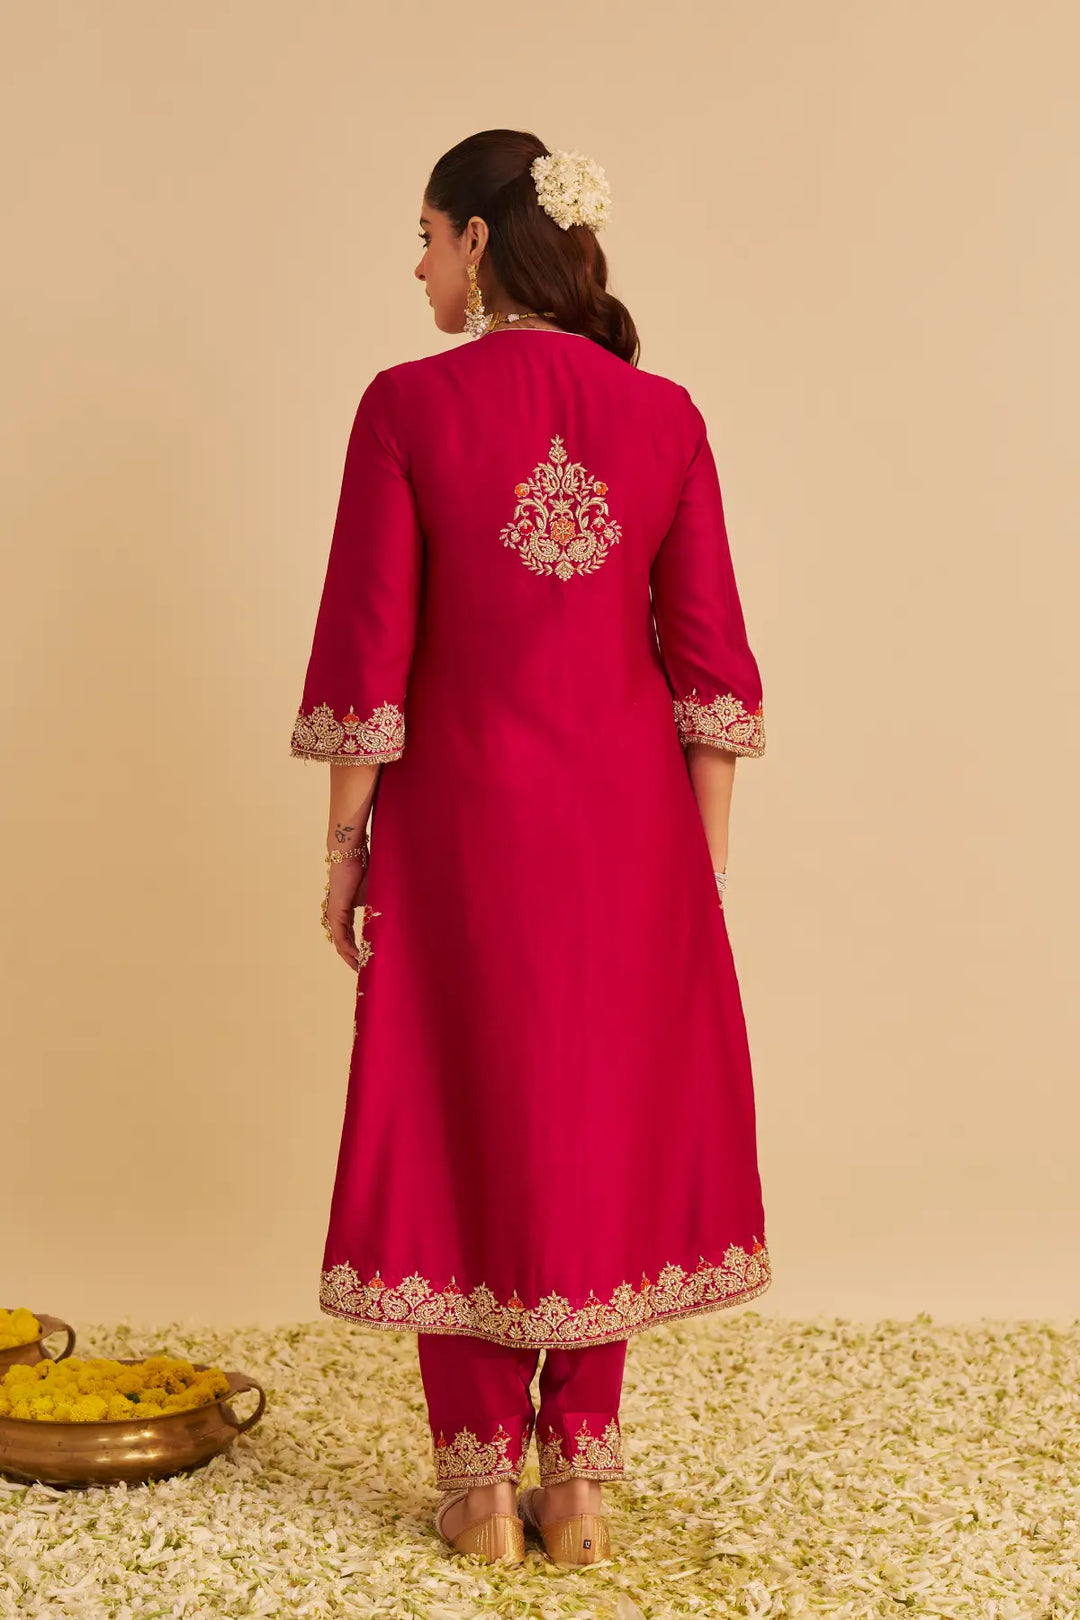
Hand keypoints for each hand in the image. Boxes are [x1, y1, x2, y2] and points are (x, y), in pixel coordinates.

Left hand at [322, 854, 369, 970]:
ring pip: (340, 943)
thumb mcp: (374, 894)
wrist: (351, 855)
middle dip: (353, 959)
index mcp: (344, 911)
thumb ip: (378, 907)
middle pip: (343, 944)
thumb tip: (396, 915)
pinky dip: (349, 948)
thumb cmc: (364, 870)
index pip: (349, 936)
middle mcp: (336, 915)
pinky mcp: (336, 913)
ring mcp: (334, 915)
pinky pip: (341, 936)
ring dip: (350, 957)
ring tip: (361, 969)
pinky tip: (357, 956)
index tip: (367, 960)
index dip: (357, 949)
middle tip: (364, 971)